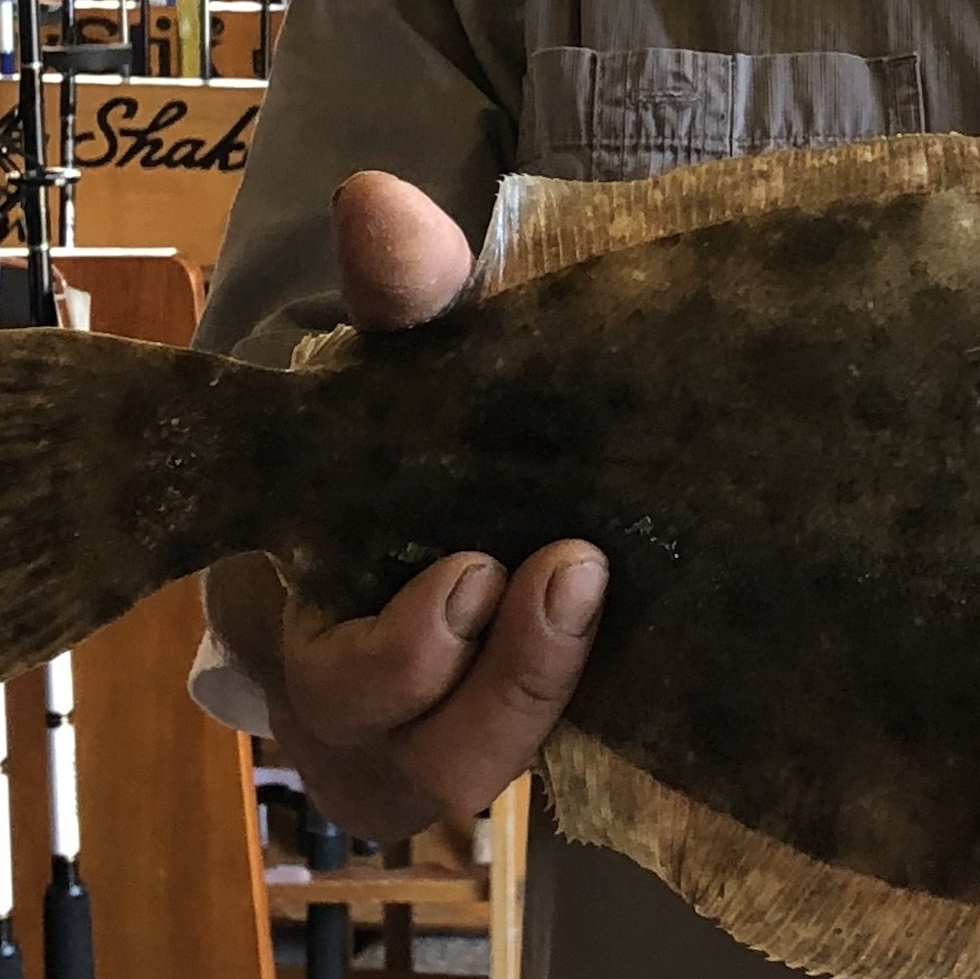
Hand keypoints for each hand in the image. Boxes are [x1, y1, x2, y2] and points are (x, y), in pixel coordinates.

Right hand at [223, 171, 608, 840]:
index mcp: (297, 622)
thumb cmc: (402, 416)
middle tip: (572, 572)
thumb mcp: (400, 348)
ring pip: (474, 779)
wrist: (447, 467)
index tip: (475, 569)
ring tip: (598, 594)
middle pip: (403, 764)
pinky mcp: (517, 744)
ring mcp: (431, 743)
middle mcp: (351, 713)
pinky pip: (553, 769)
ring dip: (540, 699)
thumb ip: (401, 290)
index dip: (397, 657)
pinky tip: (682, 650)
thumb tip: (375, 199)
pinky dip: (600, 712)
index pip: (324, 680)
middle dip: (494, 683)